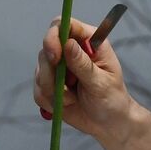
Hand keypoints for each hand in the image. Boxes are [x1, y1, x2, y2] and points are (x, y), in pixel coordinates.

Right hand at [34, 16, 133, 139]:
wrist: (108, 123)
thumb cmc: (112, 100)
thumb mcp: (101, 83)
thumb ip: (83, 64)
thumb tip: (68, 44)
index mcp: (88, 42)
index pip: (63, 25)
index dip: (54, 36)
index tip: (55, 56)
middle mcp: (70, 50)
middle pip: (46, 47)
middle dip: (51, 70)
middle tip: (66, 87)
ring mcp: (58, 67)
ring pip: (39, 71)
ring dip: (53, 90)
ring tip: (72, 99)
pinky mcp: (49, 84)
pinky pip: (38, 90)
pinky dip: (50, 101)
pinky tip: (67, 104)